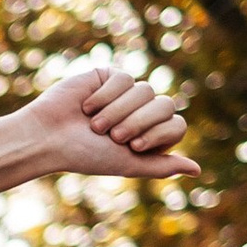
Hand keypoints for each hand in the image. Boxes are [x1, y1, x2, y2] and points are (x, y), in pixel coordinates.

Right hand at [17, 64, 193, 181]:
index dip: (156, 134)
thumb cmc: (86, 155)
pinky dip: (106, 95)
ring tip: (95, 123)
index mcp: (150, 135)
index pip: (176, 124)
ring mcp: (127, 93)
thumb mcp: (128, 165)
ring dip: (118, 110)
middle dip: (137, 122)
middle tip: (112, 135)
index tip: (132, 146)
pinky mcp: (110, 76)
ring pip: (145, 90)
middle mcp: (141, 112)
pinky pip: (125, 78)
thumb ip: (162, 166)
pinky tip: (86, 106)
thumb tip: (197, 170)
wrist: (49, 137)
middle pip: (164, 105)